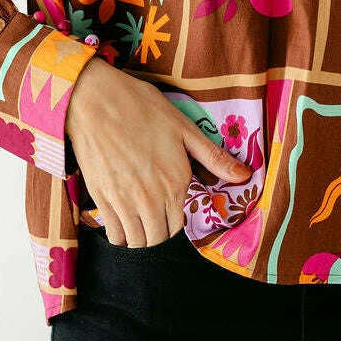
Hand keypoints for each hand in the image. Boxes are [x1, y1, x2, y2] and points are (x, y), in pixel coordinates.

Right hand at [64, 58, 251, 246]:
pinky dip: (119, 233)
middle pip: (158, 238)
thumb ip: (213, 158)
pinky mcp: (100, 197)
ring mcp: (123, 200)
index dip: (176, 220)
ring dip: (140, 236)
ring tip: (139, 220)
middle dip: (159, 232)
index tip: (170, 208)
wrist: (95, 100)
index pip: (178, 225)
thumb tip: (245, 176)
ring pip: (136, 241)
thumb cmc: (141, 108)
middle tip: (155, 216)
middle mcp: (151, 198)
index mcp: (175, 182)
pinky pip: (113, 234)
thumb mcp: (184, 128)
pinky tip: (121, 218)